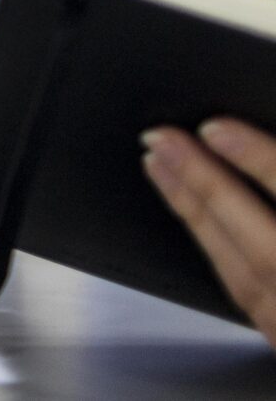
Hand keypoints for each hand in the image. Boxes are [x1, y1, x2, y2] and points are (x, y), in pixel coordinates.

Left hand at [145, 121, 275, 346]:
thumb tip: (260, 148)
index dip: (260, 162)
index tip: (215, 130)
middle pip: (263, 244)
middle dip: (207, 185)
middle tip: (161, 138)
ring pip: (241, 271)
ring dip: (194, 212)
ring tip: (158, 164)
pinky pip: (243, 292)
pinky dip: (212, 246)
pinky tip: (191, 215)